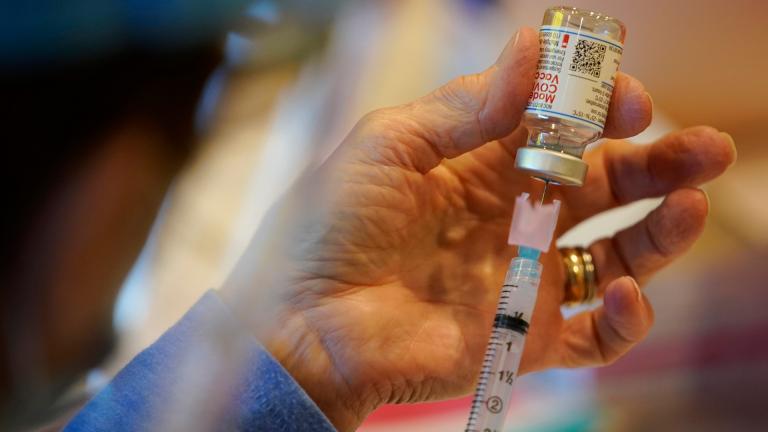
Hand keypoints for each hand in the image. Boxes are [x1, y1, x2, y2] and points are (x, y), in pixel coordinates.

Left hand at [220, 27, 735, 430]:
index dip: (601, 112)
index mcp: (478, 165)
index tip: (629, 102)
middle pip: (603, 187)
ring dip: (661, 233)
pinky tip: (626, 292)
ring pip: (616, 254)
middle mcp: (510, 217)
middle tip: (705, 148)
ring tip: (686, 206)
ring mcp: (522, 278)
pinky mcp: (525, 337)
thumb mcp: (390, 145)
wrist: (300, 324)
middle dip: (657, 164)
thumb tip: (535, 48)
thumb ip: (467, 104)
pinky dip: (626, 319)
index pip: (561, 131)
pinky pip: (595, 334)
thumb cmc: (331, 227)